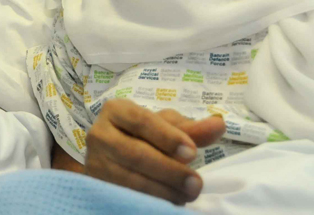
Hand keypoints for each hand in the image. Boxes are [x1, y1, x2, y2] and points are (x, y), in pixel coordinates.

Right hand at [84, 99, 225, 204]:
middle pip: (135, 153)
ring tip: (187, 196)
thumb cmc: (143, 136)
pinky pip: (123, 194)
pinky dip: (149, 199)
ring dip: (162, 190)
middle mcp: (98, 133)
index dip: (167, 137)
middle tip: (197, 184)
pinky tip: (169, 203)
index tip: (193, 152)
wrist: (112, 158)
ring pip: (129, 178)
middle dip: (169, 170)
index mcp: (115, 110)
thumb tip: (219, 124)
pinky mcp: (96, 184)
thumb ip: (191, 129)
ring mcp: (94, 161)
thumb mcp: (165, 128)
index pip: (141, 121)